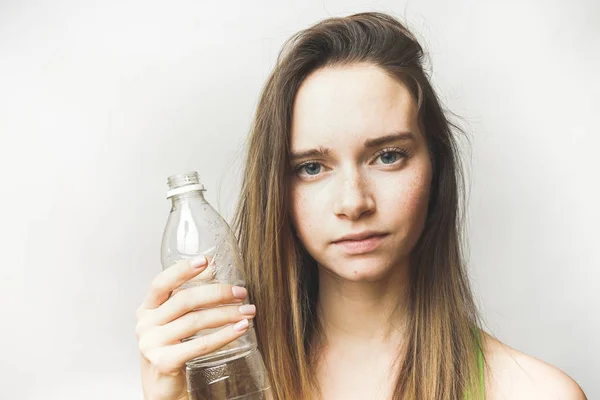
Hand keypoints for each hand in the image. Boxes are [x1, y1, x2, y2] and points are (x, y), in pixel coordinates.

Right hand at [135, 256, 255, 399]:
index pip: (161, 283)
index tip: (206, 261)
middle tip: (242, 293)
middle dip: (218, 293)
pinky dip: (224, 336)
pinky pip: (199, 345)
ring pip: (195, 322)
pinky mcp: (163, 362)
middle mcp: (145, 324)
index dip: (182, 270)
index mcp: (147, 309)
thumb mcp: (175, 320)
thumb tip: (212, 266)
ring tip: (248, 312)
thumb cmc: (173, 349)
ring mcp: (151, 344)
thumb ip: (188, 296)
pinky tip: (240, 330)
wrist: (162, 388)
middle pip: (184, 300)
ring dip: (226, 314)